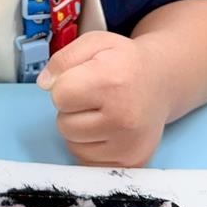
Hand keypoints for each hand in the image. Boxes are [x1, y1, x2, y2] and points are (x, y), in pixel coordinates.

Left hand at [37, 31, 167, 166]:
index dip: (65, 85)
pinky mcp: (132, 163)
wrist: (162, 82)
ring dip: (80, 130)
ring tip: (101, 113)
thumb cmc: (124, 62)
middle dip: (71, 110)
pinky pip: (87, 162)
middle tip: (94, 98)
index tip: (82, 80)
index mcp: (111, 82)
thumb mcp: (94, 44)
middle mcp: (123, 117)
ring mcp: (129, 144)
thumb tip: (45, 84)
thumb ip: (63, 58)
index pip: (60, 95)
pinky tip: (107, 129)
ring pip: (73, 146)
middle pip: (64, 125)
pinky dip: (91, 147)